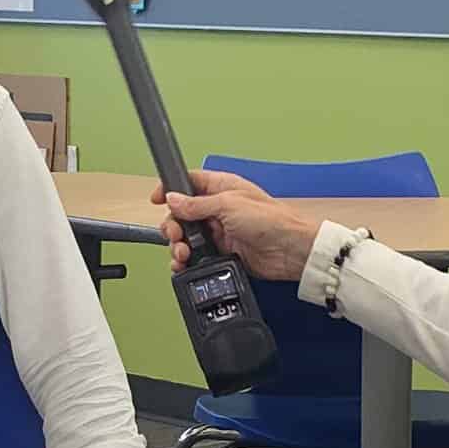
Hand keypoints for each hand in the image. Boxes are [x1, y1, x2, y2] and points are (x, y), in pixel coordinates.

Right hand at [152, 170, 321, 282]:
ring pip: (187, 237)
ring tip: (182, 253)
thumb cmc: (271, 220)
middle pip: (182, 213)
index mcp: (222, 187)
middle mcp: (219, 208)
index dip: (170, 189)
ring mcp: (221, 231)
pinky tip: (185, 264)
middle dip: (173, 224)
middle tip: (176, 234)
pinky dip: (187, 261)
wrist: (291, 250)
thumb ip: (197, 204)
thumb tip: (173, 199)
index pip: (188, 182)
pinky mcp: (223, 252)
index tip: (157, 199)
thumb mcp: (228, 205)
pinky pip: (198, 256)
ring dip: (179, 245)